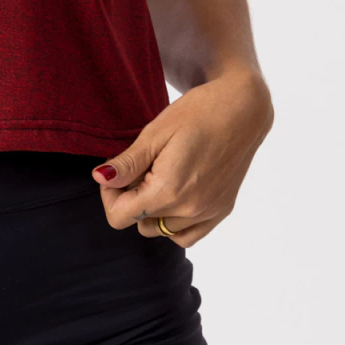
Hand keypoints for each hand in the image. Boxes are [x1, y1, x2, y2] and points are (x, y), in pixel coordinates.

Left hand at [91, 68, 273, 246]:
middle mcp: (190, 209)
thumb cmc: (198, 112)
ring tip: (160, 177)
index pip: (120, 217)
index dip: (109, 195)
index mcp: (169, 190)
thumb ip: (128, 163)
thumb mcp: (155, 133)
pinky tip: (176, 195)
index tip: (117, 172)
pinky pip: (188, 235)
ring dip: (152, 211)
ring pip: (162, 231)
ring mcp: (209, 213)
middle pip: (139, 223)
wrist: (243, 108)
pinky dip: (175, 222)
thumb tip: (101, 179)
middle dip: (131, 199)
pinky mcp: (222, 211)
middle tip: (141, 168)